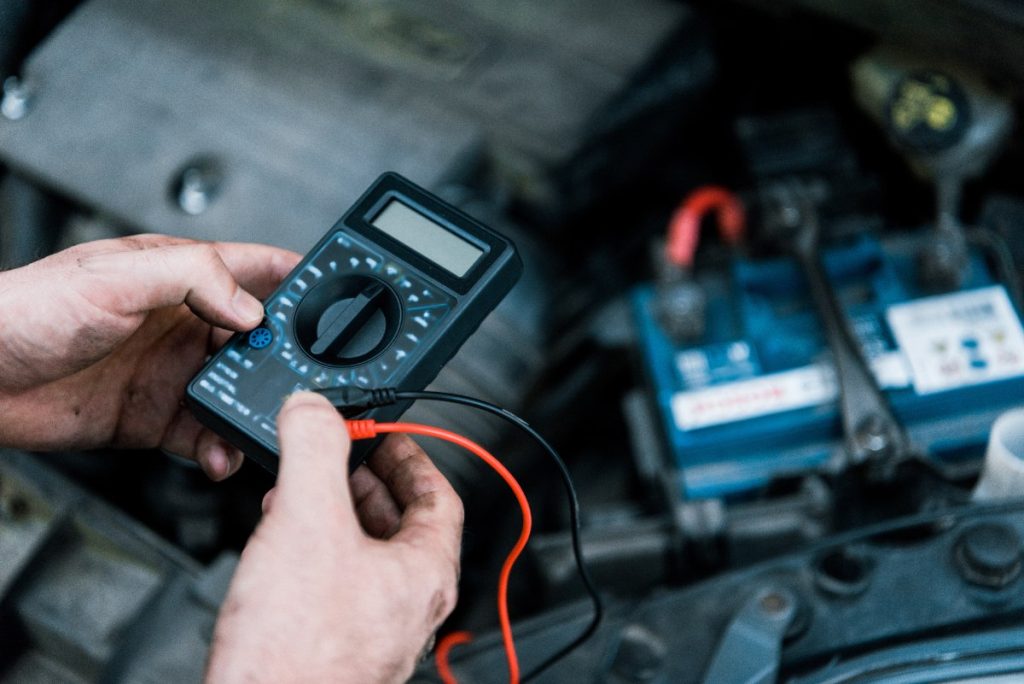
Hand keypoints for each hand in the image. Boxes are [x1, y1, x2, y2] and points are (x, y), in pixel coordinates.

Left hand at [0, 234, 299, 478]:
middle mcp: (184, 323)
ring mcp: (172, 372)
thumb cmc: (26, 311)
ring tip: (260, 424)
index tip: (337, 294)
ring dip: (255, 410)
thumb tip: (253, 309)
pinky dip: (220, 448)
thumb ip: (194, 278)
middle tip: (302, 381)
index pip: (257, 268)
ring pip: (239, 392)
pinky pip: (204, 435)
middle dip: (287, 359)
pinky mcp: (154, 417)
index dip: (299, 278)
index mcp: (181, 276)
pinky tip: (218, 453)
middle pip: (260, 339)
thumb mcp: (115, 277)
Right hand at [207, 392, 463, 682]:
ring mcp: (374, 630)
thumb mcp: (308, 522)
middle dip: (364, 482)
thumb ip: (315, 451)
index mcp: (425, 573)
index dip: (413, 456)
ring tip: (298, 492)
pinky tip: (278, 545)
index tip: (387, 435)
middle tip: (337, 457)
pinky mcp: (335, 646)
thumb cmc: (297, 650)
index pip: (440, 497)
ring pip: (365, 553)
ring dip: (335, 514)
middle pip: (401, 524)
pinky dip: (314, 550)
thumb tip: (313, 409)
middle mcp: (408, 606)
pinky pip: (336, 584)